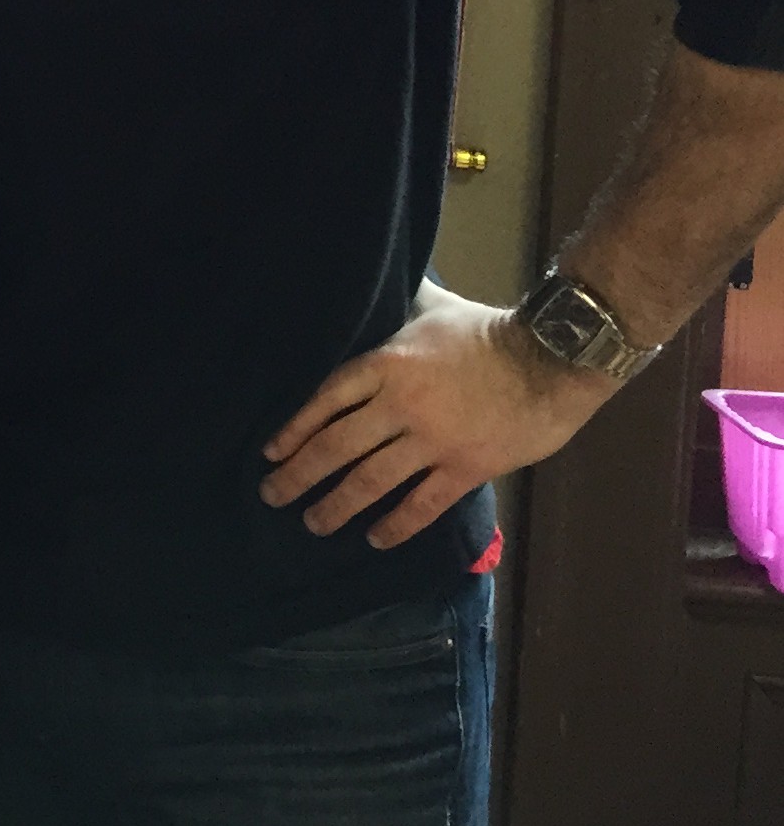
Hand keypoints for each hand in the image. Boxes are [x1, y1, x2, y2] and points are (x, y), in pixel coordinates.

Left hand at [262, 279, 618, 548]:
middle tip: (273, 496)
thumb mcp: (433, 310)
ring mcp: (432, 440)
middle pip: (335, 447)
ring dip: (336, 506)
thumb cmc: (490, 330)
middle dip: (298, 476)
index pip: (324, 401)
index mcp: (385, 364)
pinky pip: (422, 505)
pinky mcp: (466, 467)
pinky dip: (396, 525)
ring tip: (314, 524)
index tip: (271, 453)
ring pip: (370, 481)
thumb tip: (381, 286)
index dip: (293, 430)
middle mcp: (399, 405)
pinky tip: (376, 539)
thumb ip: (399, 309)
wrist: (556, 356)